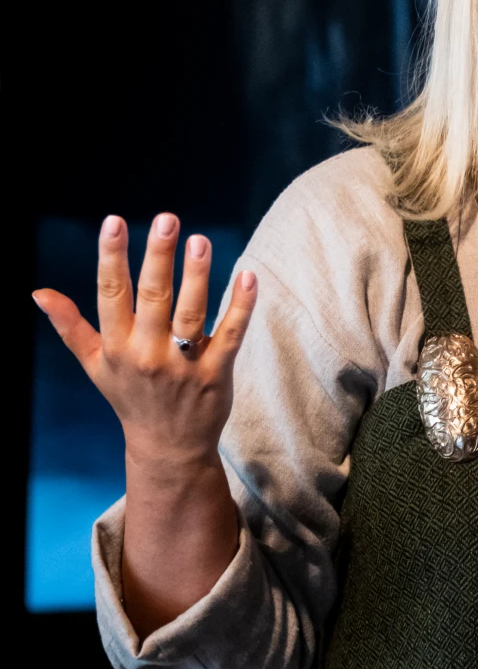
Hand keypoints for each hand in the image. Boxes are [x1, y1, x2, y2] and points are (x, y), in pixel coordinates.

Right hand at [32, 213, 256, 479]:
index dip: (111, 257)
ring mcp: (184, 364)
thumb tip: (38, 293)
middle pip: (153, 297)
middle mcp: (147, 353)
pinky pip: (231, 334)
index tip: (114, 222)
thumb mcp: (94, 365)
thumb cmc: (130, 398)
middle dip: (158, 257)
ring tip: (200, 241)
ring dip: (196, 276)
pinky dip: (241, 305)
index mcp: (116, 346)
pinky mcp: (216, 373)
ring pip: (191, 313)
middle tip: (166, 220)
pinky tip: (248, 275)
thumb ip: (70, 326)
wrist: (168, 448)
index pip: (111, 294)